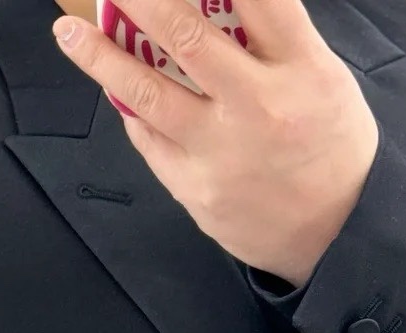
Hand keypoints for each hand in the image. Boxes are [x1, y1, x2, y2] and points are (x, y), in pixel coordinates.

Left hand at [52, 0, 378, 284]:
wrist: (336, 236)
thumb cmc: (330, 147)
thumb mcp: (323, 77)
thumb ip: (274, 38)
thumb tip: (212, 2)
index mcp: (301, 68)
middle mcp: (256, 106)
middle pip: (188, 38)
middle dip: (141, 0)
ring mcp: (220, 152)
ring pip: (147, 95)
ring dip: (102, 59)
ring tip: (69, 34)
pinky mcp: (196, 189)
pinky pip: (150, 141)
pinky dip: (130, 110)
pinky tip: (115, 89)